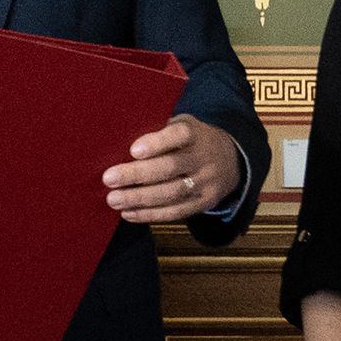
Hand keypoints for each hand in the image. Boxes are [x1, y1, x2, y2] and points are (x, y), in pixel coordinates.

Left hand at [102, 114, 239, 223]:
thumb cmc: (191, 140)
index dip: (157, 143)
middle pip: (170, 167)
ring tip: (114, 199)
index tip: (134, 150)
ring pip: (172, 193)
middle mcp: (203, 158)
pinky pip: (177, 212)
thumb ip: (158, 130)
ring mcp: (206, 182)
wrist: (231, 161)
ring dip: (140, 198)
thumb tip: (119, 140)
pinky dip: (150, 214)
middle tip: (109, 178)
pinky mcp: (204, 202)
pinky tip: (129, 213)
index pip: (179, 135)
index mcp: (195, 134)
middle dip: (137, 174)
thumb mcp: (182, 125)